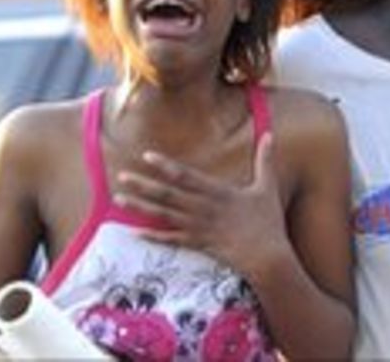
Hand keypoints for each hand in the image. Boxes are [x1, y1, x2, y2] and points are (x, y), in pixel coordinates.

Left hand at [115, 132, 290, 277]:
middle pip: (168, 195)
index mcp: (219, 192)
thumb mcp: (268, 186)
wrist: (267, 255)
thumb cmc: (268, 220)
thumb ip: (265, 160)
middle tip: (121, 176)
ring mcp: (199, 227)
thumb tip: (270, 134)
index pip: (186, 176)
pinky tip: (135, 232)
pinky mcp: (198, 244)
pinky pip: (171, 239)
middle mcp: (204, 208)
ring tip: (119, 198)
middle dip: (143, 185)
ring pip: (164, 215)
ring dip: (140, 207)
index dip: (165, 166)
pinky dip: (153, 236)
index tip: (146, 157)